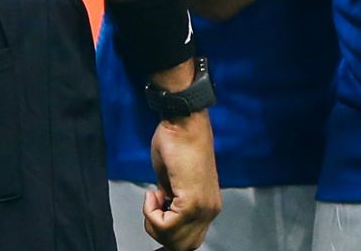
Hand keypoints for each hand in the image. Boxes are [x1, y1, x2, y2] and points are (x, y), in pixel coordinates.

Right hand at [144, 110, 220, 250]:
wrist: (184, 122)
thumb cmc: (177, 142)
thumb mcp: (172, 181)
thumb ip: (170, 201)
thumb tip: (162, 213)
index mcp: (208, 206)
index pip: (189, 241)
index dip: (166, 235)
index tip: (155, 216)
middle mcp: (210, 210)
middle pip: (181, 246)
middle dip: (158, 231)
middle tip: (151, 207)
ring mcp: (203, 208)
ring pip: (173, 240)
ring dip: (153, 222)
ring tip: (153, 198)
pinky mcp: (192, 201)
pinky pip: (165, 225)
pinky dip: (150, 213)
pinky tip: (152, 193)